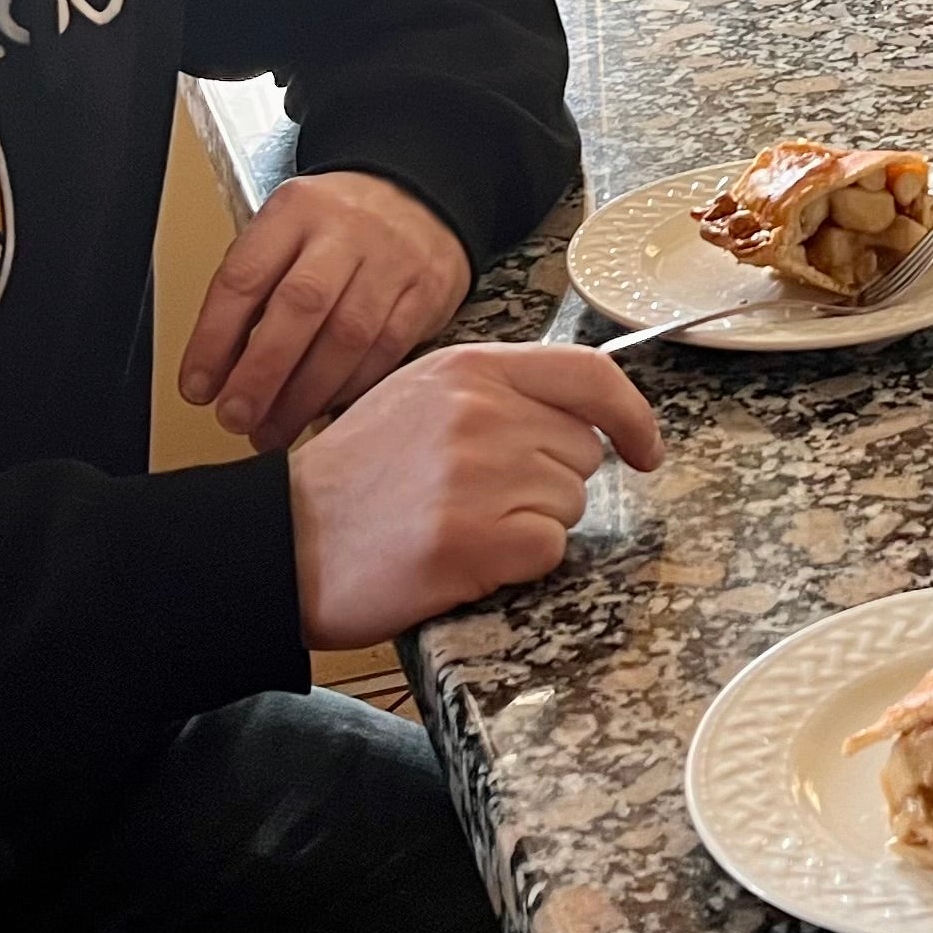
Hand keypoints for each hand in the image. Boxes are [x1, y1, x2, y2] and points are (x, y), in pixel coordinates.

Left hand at [180, 171, 473, 450]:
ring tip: (274, 428)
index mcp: (295, 210)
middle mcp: (346, 230)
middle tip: (236, 416)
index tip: (198, 387)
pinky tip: (323, 407)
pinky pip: (387, 350)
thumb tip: (220, 370)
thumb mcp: (286, 233)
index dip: (214, 339)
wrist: (419, 197)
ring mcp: (393, 261)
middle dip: (262, 372)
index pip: (244, 276)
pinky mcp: (428, 292)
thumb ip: (254, 291)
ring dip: (305, 394)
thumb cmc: (337, 227)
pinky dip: (350, 387)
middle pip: (300, 305)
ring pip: (348, 336)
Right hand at [287, 343, 665, 650]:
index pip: (591, 375)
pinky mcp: (474, 541)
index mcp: (470, 368)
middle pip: (583, 453)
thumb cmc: (356, 477)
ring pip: (569, 505)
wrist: (286, 541)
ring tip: (462, 524)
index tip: (645, 450)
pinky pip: (548, 551)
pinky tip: (464, 556)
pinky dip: (517, 564)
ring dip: (530, 526)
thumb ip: (498, 391)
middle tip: (481, 497)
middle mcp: (482, 412)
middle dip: (549, 482)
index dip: (633, 416)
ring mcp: (479, 475)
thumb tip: (582, 413)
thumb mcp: (420, 397)